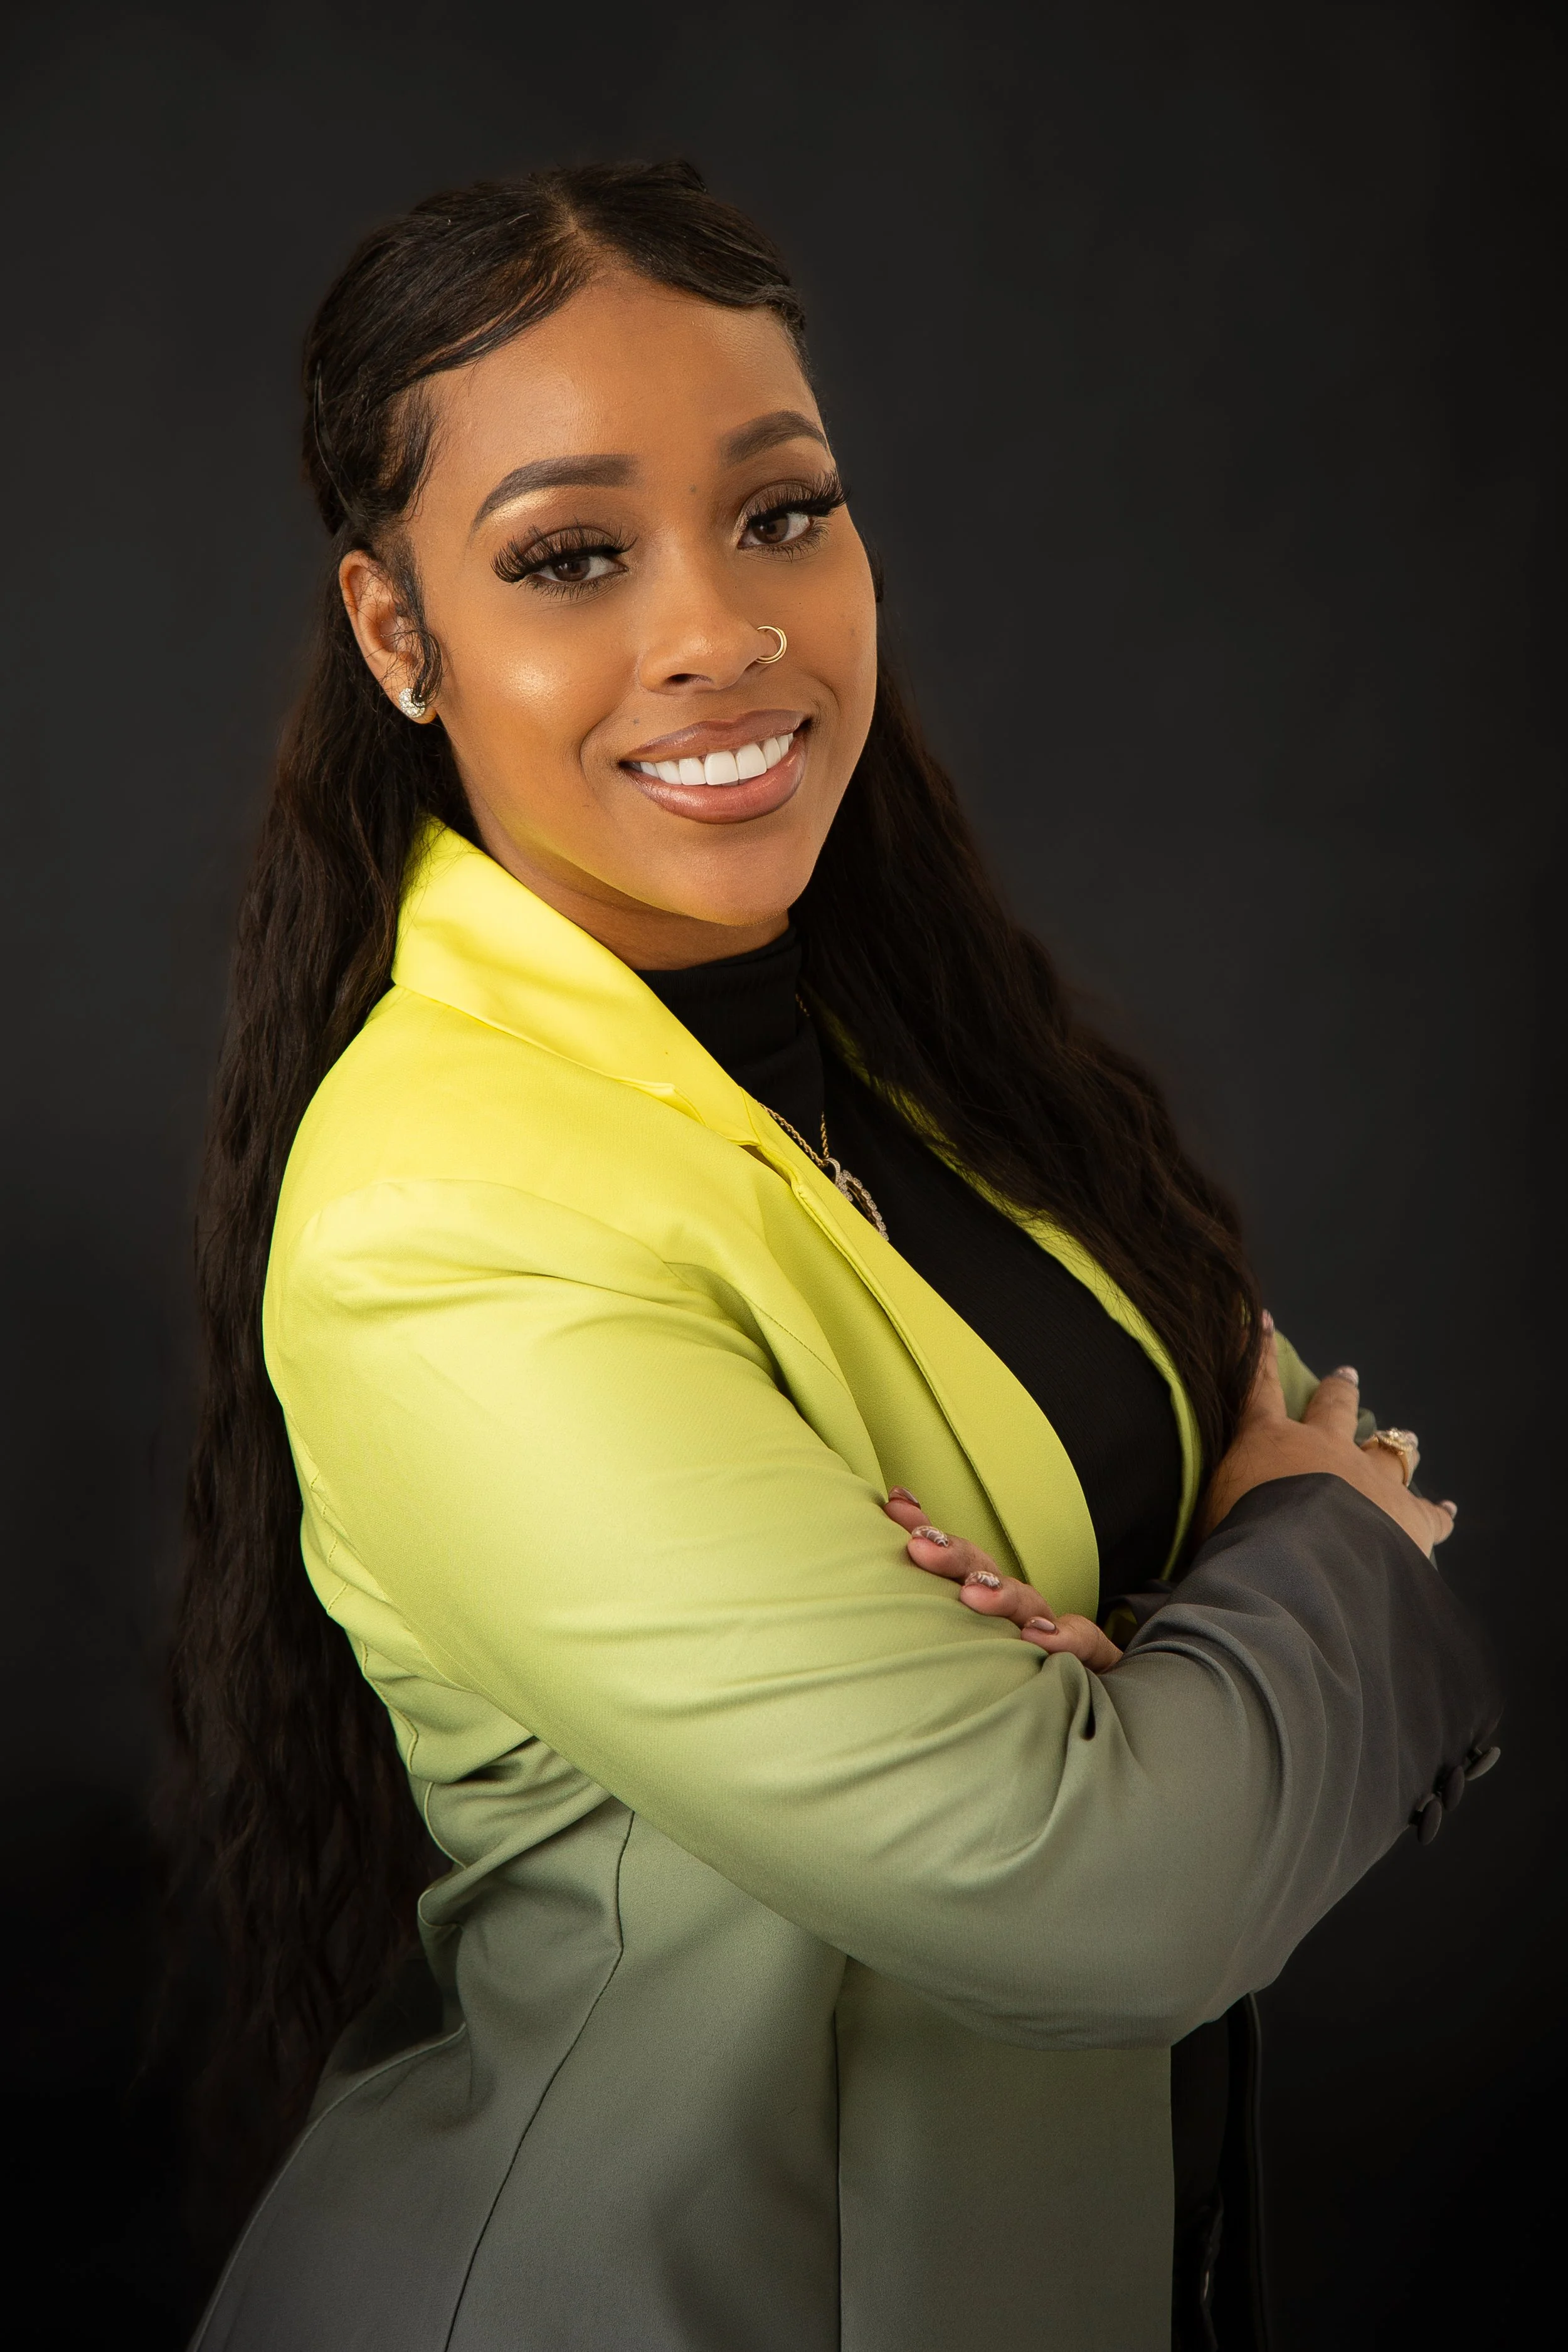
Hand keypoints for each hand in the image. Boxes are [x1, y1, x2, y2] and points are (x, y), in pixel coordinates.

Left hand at [882, 1489, 1123, 1670]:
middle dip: (953, 1555)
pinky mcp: (1089, 1658)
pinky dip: (1064, 1638)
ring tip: (973, 1592)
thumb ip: (933, 1609)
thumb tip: (890, 1551)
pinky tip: (1039, 1639)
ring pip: (1029, 1603)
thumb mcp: (967, 1642)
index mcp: (985, 1602)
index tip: (896, 1505)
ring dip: (1001, 1594)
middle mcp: (1016, 1611)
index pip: (954, 1560)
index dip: (927, 1533)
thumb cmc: (1011, 1672)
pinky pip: (1084, 1644)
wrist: (1087, 1703)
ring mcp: (1053, 1632)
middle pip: (986, 1573)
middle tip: (919, 1546)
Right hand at [1197, 1319, 1457, 1555]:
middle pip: (1335, 1407)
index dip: (1258, 1352)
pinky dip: (1439, 1511)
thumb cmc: (1234, 1538)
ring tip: (1405, 1435)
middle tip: (1348, 1375)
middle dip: (1341, 1390)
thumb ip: (1207, 1504)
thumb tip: (1168, 1525)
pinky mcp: (1408, 1517)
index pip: (1258, 1388)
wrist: (1295, 1564)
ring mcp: (1370, 1480)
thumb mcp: (1203, 1514)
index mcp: (1269, 1441)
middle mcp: (1324, 1448)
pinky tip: (1449, 1509)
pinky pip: (1430, 1512)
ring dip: (1393, 1441)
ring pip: (1388, 1450)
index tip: (1263, 1321)